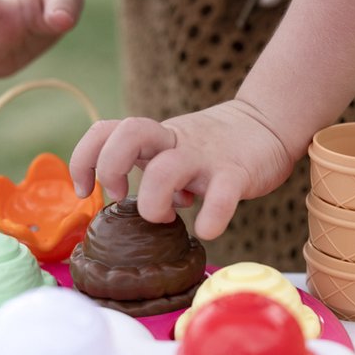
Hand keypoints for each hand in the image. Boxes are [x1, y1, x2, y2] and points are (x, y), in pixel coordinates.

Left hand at [69, 100, 295, 239]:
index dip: (84, 159)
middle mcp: (176, 142)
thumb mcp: (175, 149)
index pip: (105, 130)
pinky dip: (210, 220)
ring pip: (166, 169)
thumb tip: (141, 207)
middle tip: (120, 198)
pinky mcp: (237, 173)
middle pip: (128, 134)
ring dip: (154, 203)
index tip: (85, 190)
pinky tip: (207, 230)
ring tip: (165, 217)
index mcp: (157, 138)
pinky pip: (221, 198)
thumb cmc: (217, 146)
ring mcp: (206, 157)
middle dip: (111, 170)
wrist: (269, 124)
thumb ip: (153, 169)